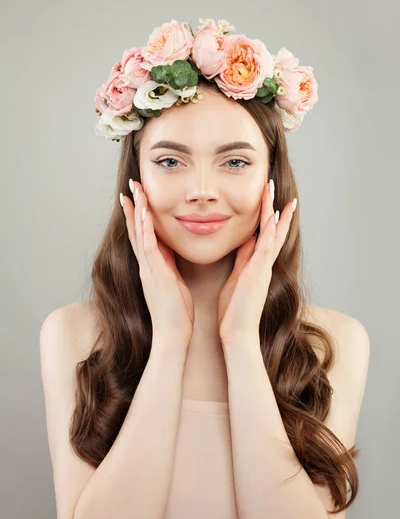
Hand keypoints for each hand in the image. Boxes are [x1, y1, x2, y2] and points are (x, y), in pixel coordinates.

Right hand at [120, 180, 193, 350]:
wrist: (173, 335)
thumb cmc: (177, 313)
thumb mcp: (174, 282)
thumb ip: (170, 266)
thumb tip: (172, 251)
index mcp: (152, 266)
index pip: (143, 235)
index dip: (139, 215)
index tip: (136, 196)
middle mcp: (146, 265)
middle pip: (136, 229)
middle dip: (133, 206)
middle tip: (130, 185)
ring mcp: (148, 269)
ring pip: (139, 233)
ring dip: (136, 210)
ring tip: (132, 190)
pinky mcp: (155, 274)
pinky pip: (148, 247)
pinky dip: (145, 229)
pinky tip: (144, 212)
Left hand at [217, 180, 295, 348]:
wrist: (237, 334)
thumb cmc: (233, 312)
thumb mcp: (236, 278)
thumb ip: (242, 261)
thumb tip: (244, 242)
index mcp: (256, 265)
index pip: (264, 235)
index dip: (267, 216)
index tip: (268, 198)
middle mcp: (264, 264)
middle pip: (272, 229)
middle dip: (273, 206)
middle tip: (274, 184)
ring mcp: (263, 268)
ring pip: (272, 232)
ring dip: (273, 209)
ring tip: (273, 188)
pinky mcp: (259, 273)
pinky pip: (267, 246)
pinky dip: (271, 229)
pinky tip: (273, 213)